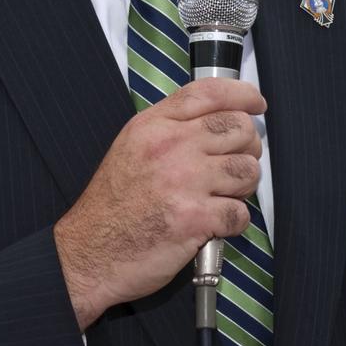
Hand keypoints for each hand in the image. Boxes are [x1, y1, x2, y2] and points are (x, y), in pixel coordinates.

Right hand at [54, 79, 264, 329]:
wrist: (89, 251)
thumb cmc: (112, 204)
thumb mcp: (131, 147)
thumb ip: (169, 128)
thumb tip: (216, 121)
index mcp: (154, 126)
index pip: (209, 93)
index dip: (242, 94)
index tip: (256, 103)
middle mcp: (170, 146)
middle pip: (239, 128)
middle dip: (248, 147)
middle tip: (235, 164)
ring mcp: (183, 181)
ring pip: (247, 169)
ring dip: (244, 186)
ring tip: (225, 196)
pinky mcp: (194, 219)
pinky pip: (240, 212)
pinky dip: (235, 221)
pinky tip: (216, 224)